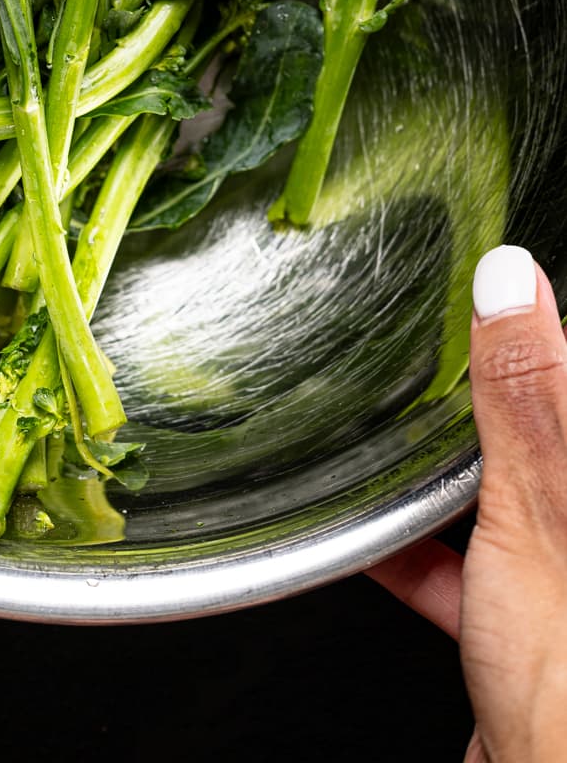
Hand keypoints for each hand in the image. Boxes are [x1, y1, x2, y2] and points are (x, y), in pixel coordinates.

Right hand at [370, 245, 566, 762]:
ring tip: (389, 438)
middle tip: (423, 347)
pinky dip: (419, 550)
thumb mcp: (538, 512)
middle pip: (537, 438)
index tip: (480, 283)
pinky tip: (369, 539)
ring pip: (503, 501)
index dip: (536, 325)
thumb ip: (524, 398)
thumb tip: (511, 282)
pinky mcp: (529, 634)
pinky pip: (469, 568)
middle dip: (476, 400)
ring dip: (445, 478)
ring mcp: (560, 581)